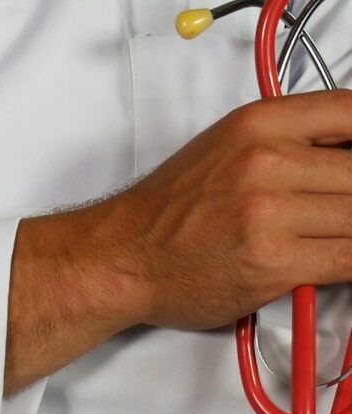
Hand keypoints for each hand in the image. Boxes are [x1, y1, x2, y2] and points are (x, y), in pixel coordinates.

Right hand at [7, 90, 351, 392]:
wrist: (124, 256)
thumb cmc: (166, 211)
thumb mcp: (223, 149)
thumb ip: (284, 143)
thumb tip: (340, 156)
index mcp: (256, 126)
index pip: (351, 112)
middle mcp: (264, 162)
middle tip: (334, 214)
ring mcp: (268, 213)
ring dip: (350, 231)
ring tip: (328, 238)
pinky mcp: (271, 261)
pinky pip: (348, 259)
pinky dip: (349, 261)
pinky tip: (333, 261)